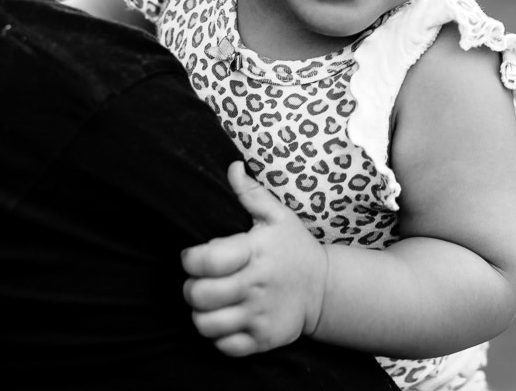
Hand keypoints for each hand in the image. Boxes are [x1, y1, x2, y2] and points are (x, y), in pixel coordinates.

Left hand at [181, 161, 328, 355]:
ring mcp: (259, 315)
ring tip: (208, 304)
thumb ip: (251, 193)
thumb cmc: (294, 248)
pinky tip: (224, 321)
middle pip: (199, 295)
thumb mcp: (278, 216)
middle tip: (199, 282)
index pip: (205, 261)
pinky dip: (217, 338)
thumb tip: (232, 167)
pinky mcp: (262, 340)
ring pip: (206, 325)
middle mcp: (255, 285)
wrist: (325, 288)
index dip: (190, 259)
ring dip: (200, 315)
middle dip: (191, 288)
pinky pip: (224, 347)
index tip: (193, 256)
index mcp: (255, 252)